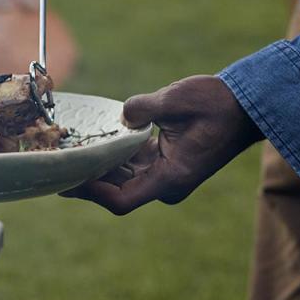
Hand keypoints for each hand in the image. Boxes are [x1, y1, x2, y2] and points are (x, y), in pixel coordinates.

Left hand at [61, 76, 263, 214]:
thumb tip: (122, 115)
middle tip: (52, 167)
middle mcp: (165, 183)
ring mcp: (164, 174)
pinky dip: (109, 156)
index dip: (91, 193)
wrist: (246, 105)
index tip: (66, 179)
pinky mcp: (162, 161)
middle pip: (115, 191)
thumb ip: (144, 108)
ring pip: (119, 178)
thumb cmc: (218, 104)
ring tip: (63, 154)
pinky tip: (87, 143)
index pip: (121, 199)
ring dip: (95, 167)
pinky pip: (129, 165)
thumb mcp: (178, 100)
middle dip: (85, 179)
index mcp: (170, 178)